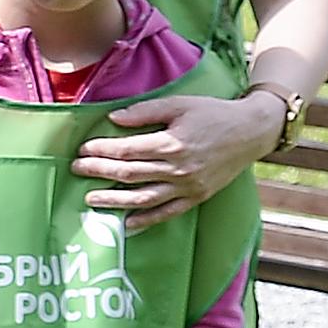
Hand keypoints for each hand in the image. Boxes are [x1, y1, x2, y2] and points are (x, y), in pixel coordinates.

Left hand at [74, 92, 282, 228]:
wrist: (252, 132)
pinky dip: (146, 220)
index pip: (126, 151)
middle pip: (129, 174)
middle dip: (98, 172)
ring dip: (114, 200)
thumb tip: (113, 119)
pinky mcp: (197, 197)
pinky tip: (126, 223)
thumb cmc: (213, 114)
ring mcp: (188, 187)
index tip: (82, 149)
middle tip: (76, 169)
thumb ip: (145, 112)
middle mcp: (178, 169)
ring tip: (90, 199)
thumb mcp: (179, 104)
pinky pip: (167, 213)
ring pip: (143, 199)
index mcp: (172, 143)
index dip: (101, 150)